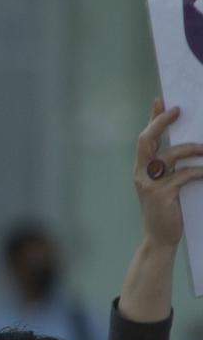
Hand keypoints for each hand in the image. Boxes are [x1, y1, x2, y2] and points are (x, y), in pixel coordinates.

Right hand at [135, 99, 202, 252]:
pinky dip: (200, 171)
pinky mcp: (162, 194)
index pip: (145, 138)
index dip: (152, 118)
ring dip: (191, 149)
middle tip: (178, 110)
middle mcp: (141, 174)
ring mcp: (150, 184)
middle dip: (161, 122)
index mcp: (141, 170)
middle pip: (147, 140)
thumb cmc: (166, 211)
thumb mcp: (165, 185)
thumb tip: (191, 146)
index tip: (161, 100)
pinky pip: (185, 174)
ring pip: (170, 155)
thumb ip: (171, 167)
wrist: (159, 239)